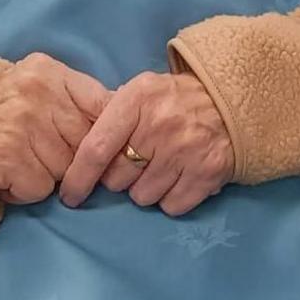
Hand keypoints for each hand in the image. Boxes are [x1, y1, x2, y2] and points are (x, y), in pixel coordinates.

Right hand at [0, 52, 110, 203]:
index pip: (104, 107)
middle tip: (50, 152)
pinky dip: (28, 190)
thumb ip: (80, 97)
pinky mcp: (4, 157)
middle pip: (88, 144)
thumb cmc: (7, 109)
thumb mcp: (44, 86)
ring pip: (66, 170)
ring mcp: (19, 125)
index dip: (111, 135)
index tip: (111, 149)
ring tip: (27, 160)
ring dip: (51, 175)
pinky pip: (40, 189)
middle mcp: (35, 94)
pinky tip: (12, 174)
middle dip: (76, 157)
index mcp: (50, 73)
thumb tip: (127, 118)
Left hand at [59, 71, 231, 215]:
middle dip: (121, 177)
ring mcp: (186, 150)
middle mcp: (161, 125)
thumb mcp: (140, 93)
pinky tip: (180, 177)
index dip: (78, 178)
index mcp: (138, 100)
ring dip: (147, 189)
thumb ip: (111, 118)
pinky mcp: (207, 172)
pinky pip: (171, 206)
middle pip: (117, 179)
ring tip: (162, 166)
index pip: (96, 149)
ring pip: (142, 197)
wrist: (229, 100)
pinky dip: (171, 198)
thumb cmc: (173, 100)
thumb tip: (77, 160)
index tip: (70, 195)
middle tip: (138, 161)